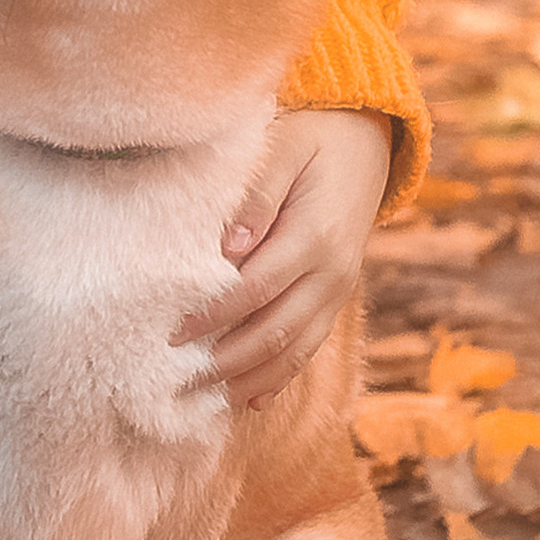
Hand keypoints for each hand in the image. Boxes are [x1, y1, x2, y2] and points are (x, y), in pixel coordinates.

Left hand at [176, 109, 394, 410]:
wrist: (366, 143)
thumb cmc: (313, 141)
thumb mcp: (284, 150)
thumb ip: (257, 195)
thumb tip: (230, 246)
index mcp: (316, 237)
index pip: (256, 289)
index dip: (214, 314)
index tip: (173, 331)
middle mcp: (333, 273)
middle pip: (276, 330)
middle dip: (226, 359)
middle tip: (178, 375)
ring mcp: (339, 290)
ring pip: (295, 349)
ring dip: (251, 377)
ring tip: (205, 396)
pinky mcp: (336, 297)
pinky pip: (310, 344)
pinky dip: (281, 375)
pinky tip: (250, 399)